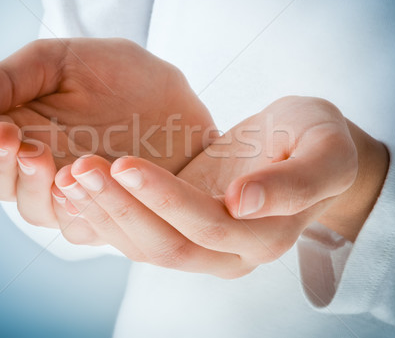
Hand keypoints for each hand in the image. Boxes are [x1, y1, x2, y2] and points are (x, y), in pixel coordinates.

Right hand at [0, 38, 214, 228]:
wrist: (182, 98)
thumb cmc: (123, 75)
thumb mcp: (65, 60)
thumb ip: (13, 77)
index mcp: (22, 127)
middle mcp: (40, 167)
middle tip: (8, 134)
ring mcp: (73, 193)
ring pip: (34, 210)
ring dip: (30, 185)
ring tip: (38, 153)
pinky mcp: (108, 213)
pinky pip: (81, 226)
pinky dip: (73, 208)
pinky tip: (75, 181)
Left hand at [54, 96, 388, 276]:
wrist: (303, 149)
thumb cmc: (318, 141)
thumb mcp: (325, 149)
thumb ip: (296, 181)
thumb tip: (245, 202)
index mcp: (267, 235)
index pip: (209, 224)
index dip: (165, 199)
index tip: (124, 163)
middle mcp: (231, 253)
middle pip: (167, 244)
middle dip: (121, 207)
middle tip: (79, 168)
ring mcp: (203, 246)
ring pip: (145, 245)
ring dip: (105, 214)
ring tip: (68, 176)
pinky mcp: (181, 230)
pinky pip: (138, 234)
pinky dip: (106, 214)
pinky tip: (77, 188)